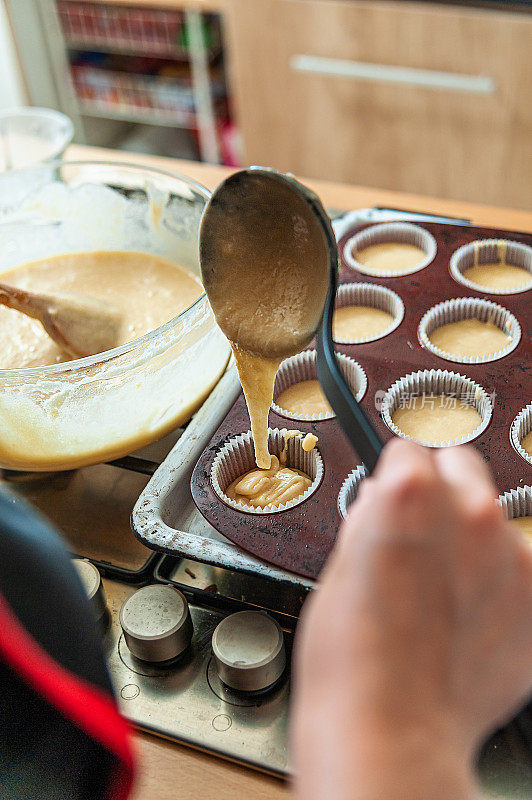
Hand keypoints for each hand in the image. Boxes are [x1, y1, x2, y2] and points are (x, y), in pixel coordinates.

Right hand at [291, 440, 531, 799]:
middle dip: (439, 489)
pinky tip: (467, 617)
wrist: (391, 730)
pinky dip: (498, 580)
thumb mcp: (339, 567)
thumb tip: (381, 500)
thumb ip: (369, 519)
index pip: (407, 450)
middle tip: (419, 536)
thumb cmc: (352, 658)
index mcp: (410, 494)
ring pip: (493, 518)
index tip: (389, 499)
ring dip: (470, 539)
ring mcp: (511, 554)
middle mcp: (470, 512)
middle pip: (461, 465)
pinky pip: (517, 565)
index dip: (392, 478)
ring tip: (441, 590)